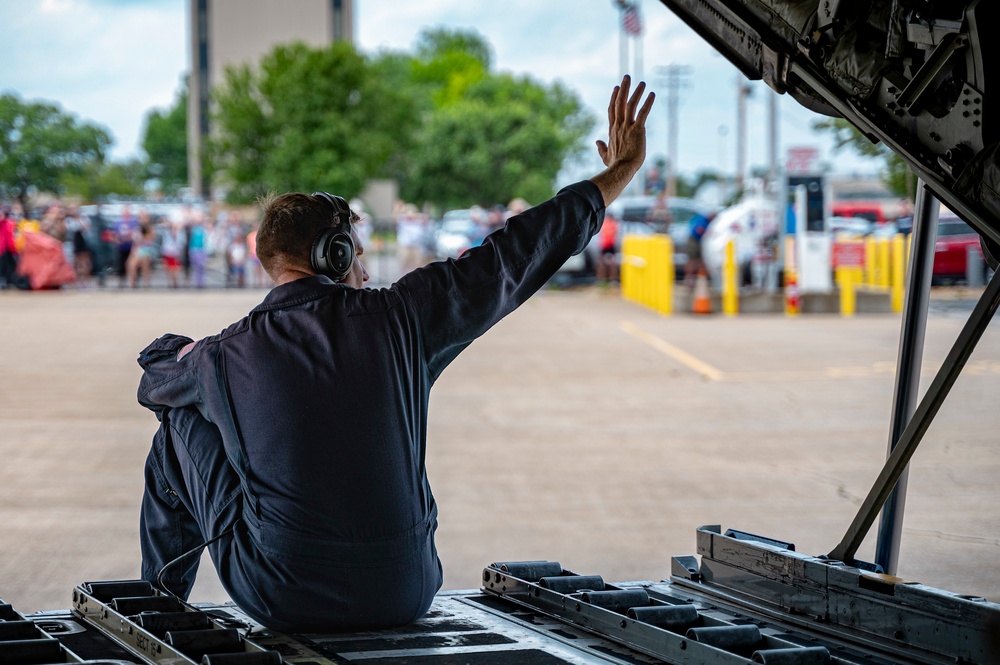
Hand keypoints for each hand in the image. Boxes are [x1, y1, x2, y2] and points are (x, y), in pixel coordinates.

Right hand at [590, 76, 654, 205]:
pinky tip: (652, 94)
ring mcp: (627, 127)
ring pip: (631, 105)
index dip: (614, 97)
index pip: (612, 110)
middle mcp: (619, 126)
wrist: (621, 170)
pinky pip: (643, 113)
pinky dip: (648, 103)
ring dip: (636, 92)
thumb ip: (601, 148)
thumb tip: (597, 142)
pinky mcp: (638, 130)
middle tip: (627, 76)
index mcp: (613, 130)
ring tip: (642, 83)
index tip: (616, 87)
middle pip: (620, 102)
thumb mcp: (605, 156)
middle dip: (624, 89)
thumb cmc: (614, 166)